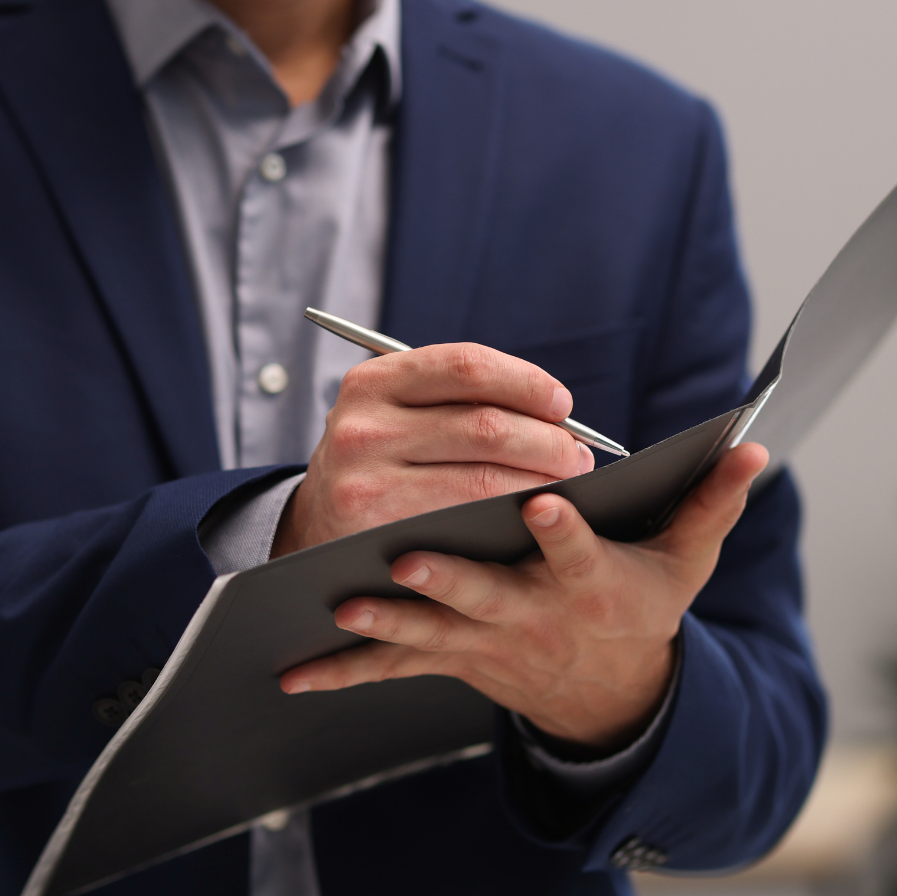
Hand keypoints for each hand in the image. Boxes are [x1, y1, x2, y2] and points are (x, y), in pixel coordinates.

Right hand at [271, 343, 595, 557]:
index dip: (526, 382)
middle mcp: (363, 425)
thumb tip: (555, 411)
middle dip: (549, 440)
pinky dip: (514, 513)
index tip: (562, 404)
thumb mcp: (396, 415)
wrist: (318, 528)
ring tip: (566, 482)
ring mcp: (366, 480)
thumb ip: (456, 400)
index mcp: (374, 381)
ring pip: (485, 475)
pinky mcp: (377, 529)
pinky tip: (533, 512)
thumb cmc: (383, 463)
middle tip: (578, 454)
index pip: (467, 366)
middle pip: (486, 424)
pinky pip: (469, 519)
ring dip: (543, 479)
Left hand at [279, 442, 770, 752]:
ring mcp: (487, 642)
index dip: (565, 531)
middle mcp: (534, 616)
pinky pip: (394, 670)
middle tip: (411, 559)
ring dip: (388, 623)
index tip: (546, 501)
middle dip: (451, 580)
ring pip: (431, 633)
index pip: (579, 554)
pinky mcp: (452, 658)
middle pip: (489, 597)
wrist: (606, 690)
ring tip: (345, 607)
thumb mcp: (687, 561)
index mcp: (592, 585)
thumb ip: (714, 501)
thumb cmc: (642, 605)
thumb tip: (754, 447)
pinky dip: (345, 673)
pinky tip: (294, 674)